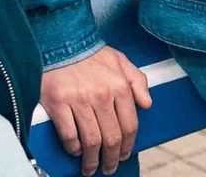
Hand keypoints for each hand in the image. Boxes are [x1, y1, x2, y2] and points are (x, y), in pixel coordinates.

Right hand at [41, 46, 153, 175]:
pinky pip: (69, 135)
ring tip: (90, 168)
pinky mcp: (58, 104)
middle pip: (111, 138)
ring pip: (91, 141)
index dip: (127, 146)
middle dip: (111, 159)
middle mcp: (102, 95)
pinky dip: (73, 148)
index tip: (123, 155)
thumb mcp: (120, 60)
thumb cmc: (90, 53)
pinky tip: (75, 151)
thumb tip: (147, 104)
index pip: (129, 126)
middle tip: (108, 168)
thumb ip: (137, 81)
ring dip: (92, 160)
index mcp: (119, 86)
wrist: (61, 41)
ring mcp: (79, 101)